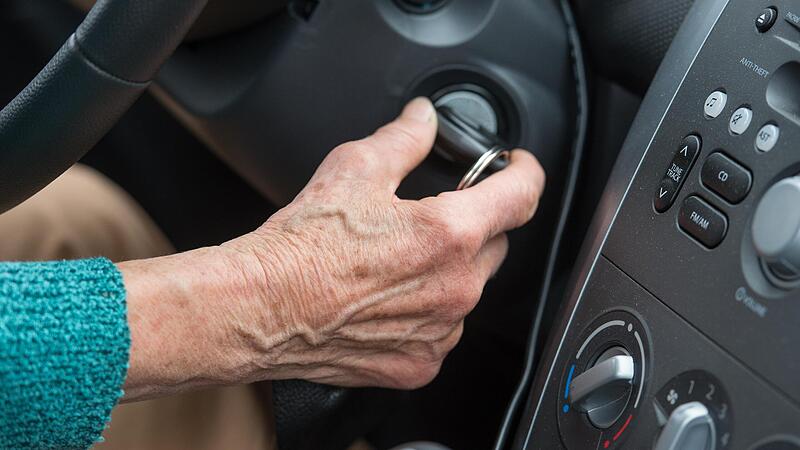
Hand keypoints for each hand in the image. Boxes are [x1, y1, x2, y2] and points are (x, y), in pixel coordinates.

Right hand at [226, 98, 544, 388]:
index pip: (521, 195)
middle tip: (425, 219)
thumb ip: (404, 138)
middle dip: (472, 226)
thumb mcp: (354, 170)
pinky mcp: (420, 363)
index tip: (517, 168)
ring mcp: (441, 332)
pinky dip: (427, 314)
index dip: (524, 172)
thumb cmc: (301, 248)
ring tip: (394, 264)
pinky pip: (443, 331)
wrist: (259, 309)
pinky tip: (386, 301)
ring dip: (449, 273)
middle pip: (494, 244)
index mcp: (449, 233)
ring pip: (469, 290)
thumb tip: (424, 118)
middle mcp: (456, 287)